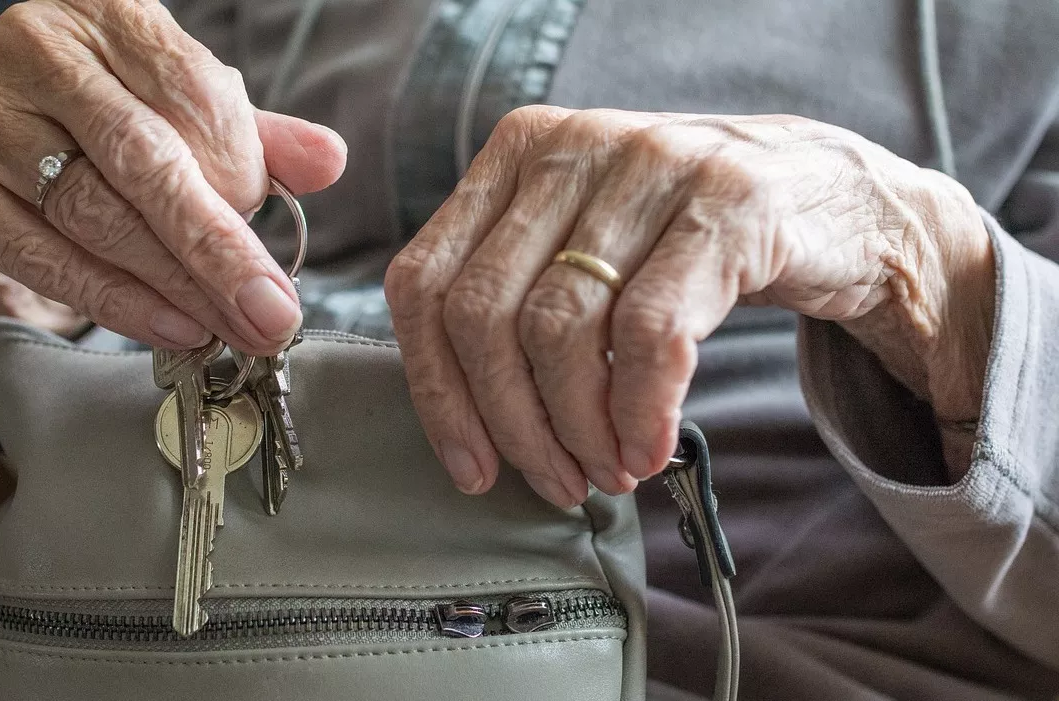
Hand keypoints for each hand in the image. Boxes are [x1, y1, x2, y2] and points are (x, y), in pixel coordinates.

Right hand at [0, 0, 346, 353]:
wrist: (19, 136)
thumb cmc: (123, 121)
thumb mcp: (197, 118)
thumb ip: (261, 140)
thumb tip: (328, 160)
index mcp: (109, 13)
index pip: (190, 92)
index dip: (240, 176)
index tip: (278, 249)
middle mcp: (36, 47)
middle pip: (141, 160)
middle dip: (216, 250)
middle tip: (268, 315)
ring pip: (90, 213)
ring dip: (171, 285)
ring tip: (227, 329)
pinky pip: (37, 253)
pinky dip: (111, 299)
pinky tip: (167, 325)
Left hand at [385, 106, 994, 505]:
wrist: (837, 202)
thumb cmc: (691, 243)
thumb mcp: (589, 246)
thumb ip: (519, 295)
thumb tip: (461, 419)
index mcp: (518, 153)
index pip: (425, 281)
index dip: (437, 390)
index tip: (470, 467)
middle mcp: (573, 146)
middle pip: (484, 313)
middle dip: (513, 424)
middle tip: (557, 482)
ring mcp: (651, 165)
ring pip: (560, 327)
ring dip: (578, 428)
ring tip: (608, 473)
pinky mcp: (729, 202)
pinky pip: (650, 331)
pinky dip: (641, 410)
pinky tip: (650, 449)